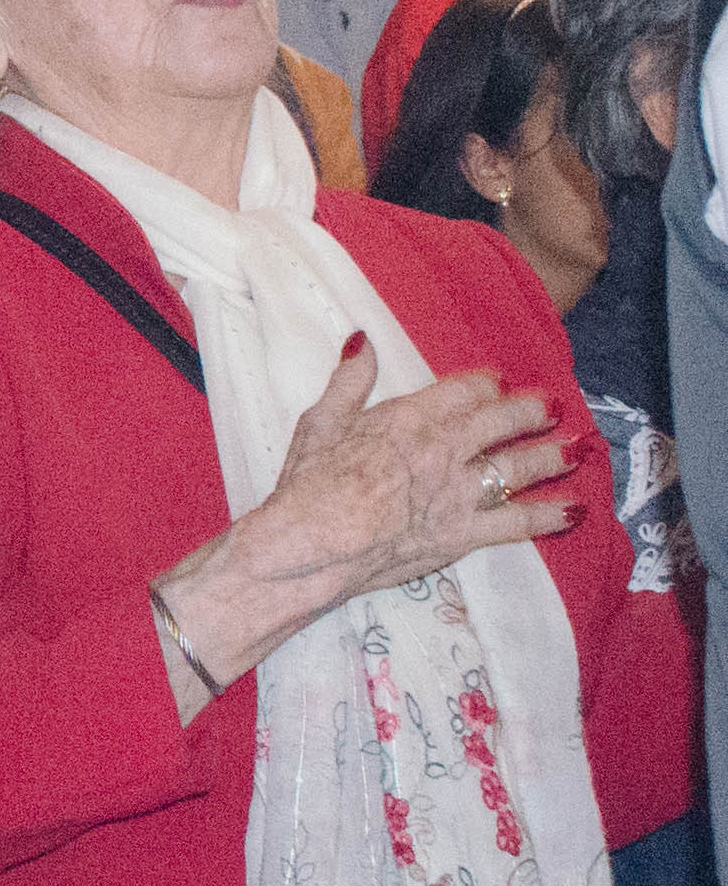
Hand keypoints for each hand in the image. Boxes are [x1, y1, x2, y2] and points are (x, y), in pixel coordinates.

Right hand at [257, 346, 572, 595]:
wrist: (313, 546)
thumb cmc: (308, 485)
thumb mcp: (320, 422)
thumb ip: (348, 380)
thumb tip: (363, 340)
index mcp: (412, 418)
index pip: (464, 390)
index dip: (486, 384)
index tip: (496, 382)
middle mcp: (446, 450)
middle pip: (502, 422)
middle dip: (531, 412)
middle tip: (552, 406)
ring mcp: (460, 493)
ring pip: (519, 467)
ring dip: (552, 456)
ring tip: (577, 449)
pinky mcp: (465, 534)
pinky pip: (518, 523)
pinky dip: (550, 516)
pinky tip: (575, 511)